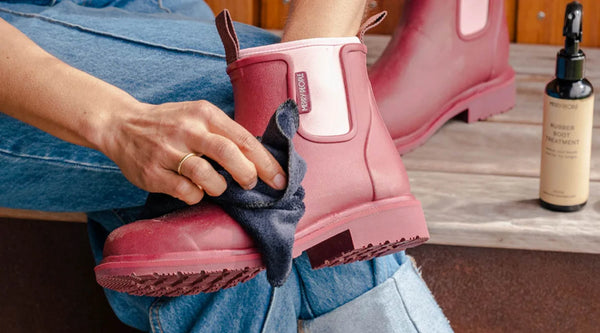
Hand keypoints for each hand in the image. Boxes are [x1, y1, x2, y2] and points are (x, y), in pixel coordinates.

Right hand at [100, 100, 286, 204]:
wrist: (121, 125)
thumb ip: (225, 134)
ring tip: (218, 187)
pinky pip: (186, 192)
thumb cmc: (170, 124)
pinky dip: (197, 196)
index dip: (265, 161)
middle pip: (227, 153)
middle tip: (250, 184)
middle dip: (247, 174)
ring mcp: (168, 151)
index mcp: (204, 113)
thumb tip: (260, 161)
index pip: (242, 137)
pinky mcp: (153, 172)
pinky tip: (194, 189)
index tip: (280, 178)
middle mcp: (187, 129)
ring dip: (219, 187)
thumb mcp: (198, 116)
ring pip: (206, 176)